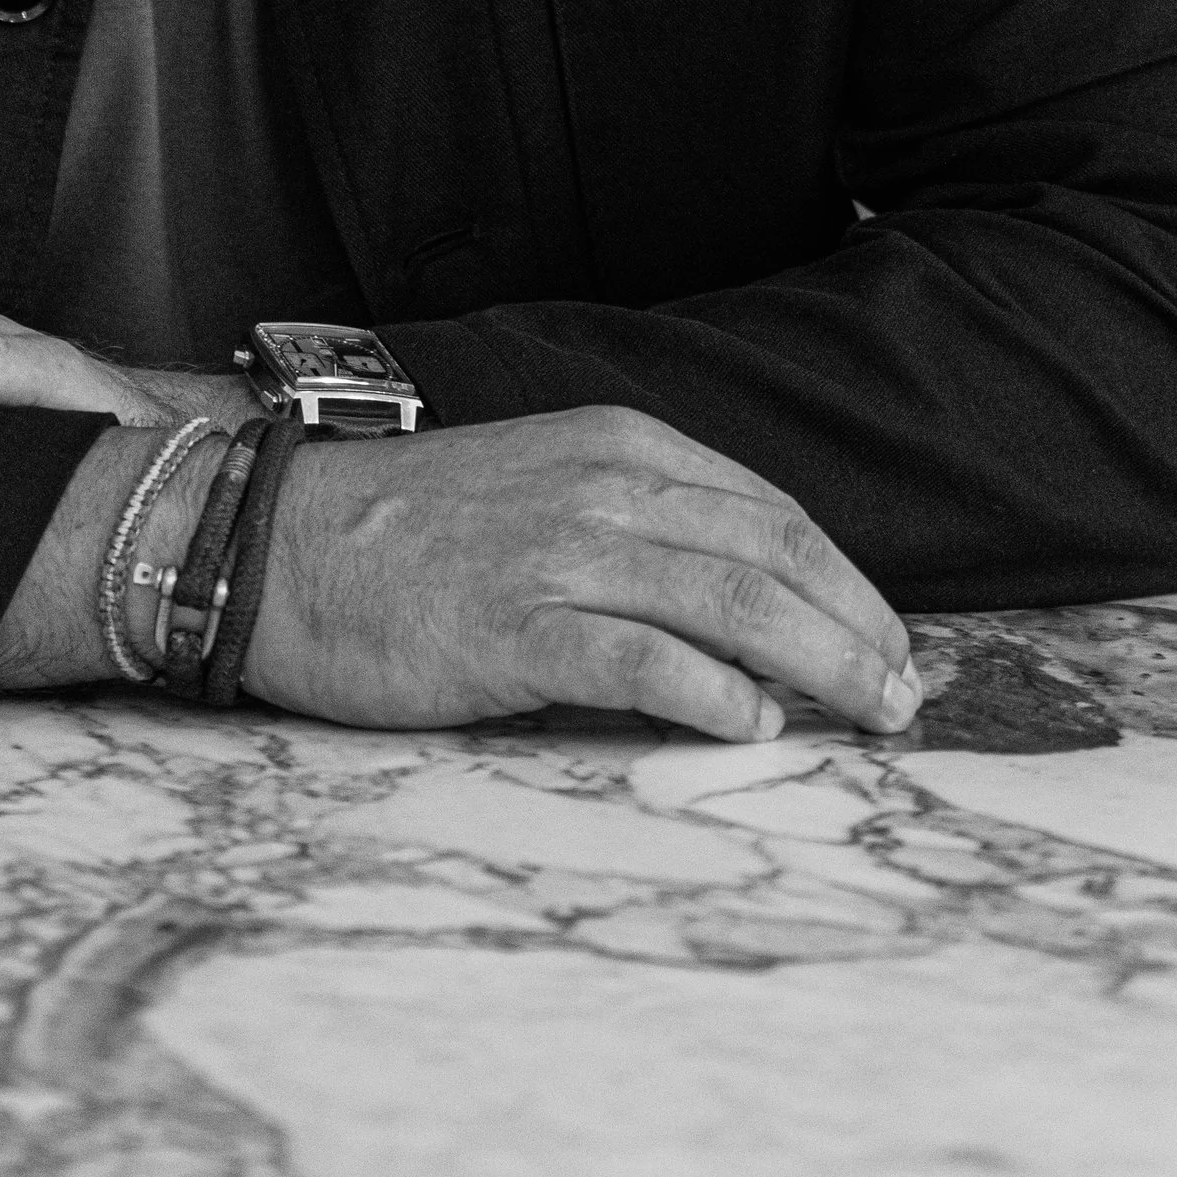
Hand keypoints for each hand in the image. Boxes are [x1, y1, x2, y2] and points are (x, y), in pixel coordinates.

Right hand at [244, 404, 917, 741]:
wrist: (269, 541)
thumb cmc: (404, 535)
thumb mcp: (542, 491)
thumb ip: (637, 531)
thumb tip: (743, 616)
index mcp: (617, 448)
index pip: (775, 517)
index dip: (850, 586)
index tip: (889, 645)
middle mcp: (604, 491)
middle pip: (778, 560)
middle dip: (862, 633)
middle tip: (906, 698)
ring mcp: (560, 557)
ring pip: (735, 606)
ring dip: (824, 669)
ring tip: (869, 719)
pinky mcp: (514, 629)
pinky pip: (644, 663)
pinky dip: (716, 697)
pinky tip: (757, 727)